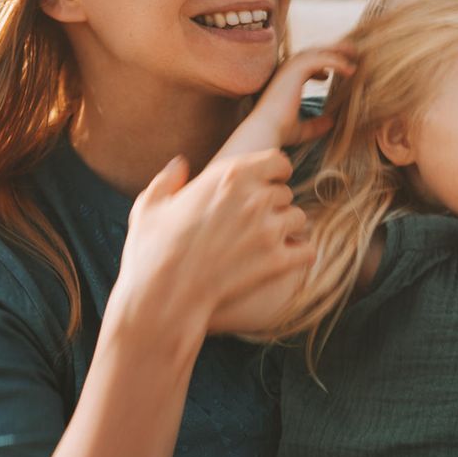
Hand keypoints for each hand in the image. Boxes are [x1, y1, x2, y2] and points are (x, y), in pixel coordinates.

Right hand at [110, 151, 314, 336]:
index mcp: (229, 175)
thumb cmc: (152, 251)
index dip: (272, 172)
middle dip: (274, 203)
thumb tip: (180, 165)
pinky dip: (300, 254)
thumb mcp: (149, 206)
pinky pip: (308, 250)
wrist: (163, 295)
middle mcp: (255, 197)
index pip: (277, 160)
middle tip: (256, 219)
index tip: (264, 183)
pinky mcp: (277, 260)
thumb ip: (168, 180)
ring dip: (287, 227)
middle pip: (285, 191)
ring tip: (268, 240)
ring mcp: (268, 229)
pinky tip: (285, 258)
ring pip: (299, 218)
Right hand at [219, 47, 355, 158]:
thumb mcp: (302, 129)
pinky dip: (337, 62)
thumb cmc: (279, 131)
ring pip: (318, 51)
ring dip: (337, 51)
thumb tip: (331, 122)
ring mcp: (291, 67)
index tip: (329, 75)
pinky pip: (322, 59)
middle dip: (332, 50)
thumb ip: (316, 124)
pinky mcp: (297, 69)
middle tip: (351, 52)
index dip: (319, 66)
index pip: (305, 64)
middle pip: (313, 52)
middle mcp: (287, 70)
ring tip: (355, 53)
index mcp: (285, 80)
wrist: (267, 130)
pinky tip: (350, 70)